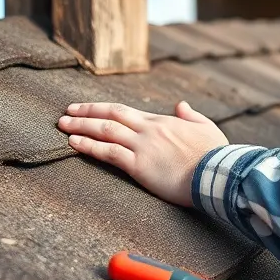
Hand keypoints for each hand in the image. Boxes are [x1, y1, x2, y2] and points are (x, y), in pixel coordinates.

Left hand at [57, 100, 228, 206]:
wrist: (216, 173)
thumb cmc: (215, 154)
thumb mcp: (207, 127)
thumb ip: (191, 115)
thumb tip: (181, 105)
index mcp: (163, 121)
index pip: (127, 111)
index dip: (104, 109)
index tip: (88, 108)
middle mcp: (149, 130)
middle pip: (111, 115)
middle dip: (87, 112)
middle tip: (67, 112)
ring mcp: (143, 146)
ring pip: (105, 130)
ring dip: (81, 126)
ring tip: (62, 125)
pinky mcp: (139, 165)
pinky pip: (108, 152)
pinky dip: (89, 146)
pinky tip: (74, 143)